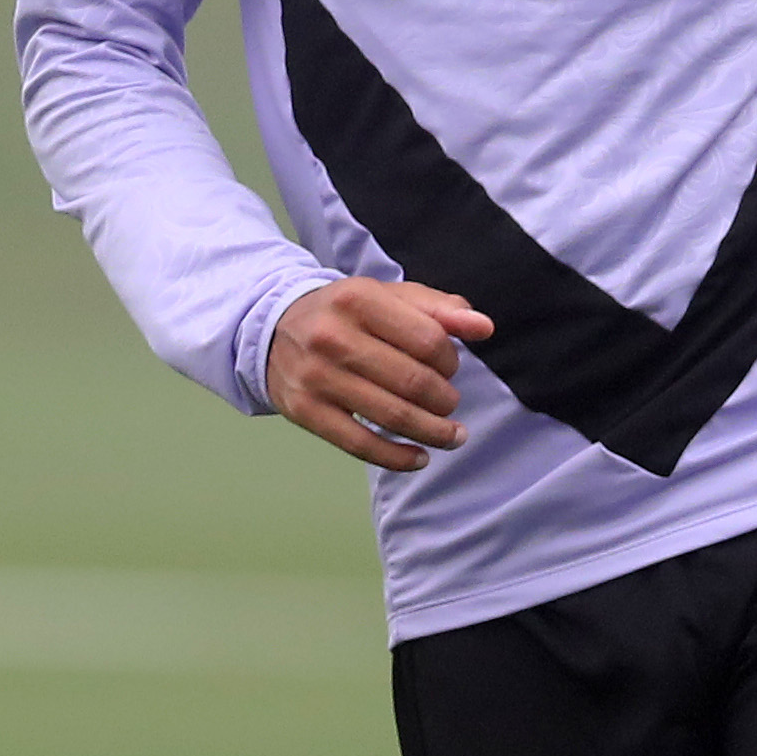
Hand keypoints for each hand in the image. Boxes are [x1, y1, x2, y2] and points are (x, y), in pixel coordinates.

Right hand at [267, 279, 494, 471]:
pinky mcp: (305, 412)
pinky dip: (397, 458)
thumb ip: (438, 308)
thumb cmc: (345, 314)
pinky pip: (360, 445)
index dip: (451, 360)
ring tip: (452, 436)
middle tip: (450, 403)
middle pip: (413, 381)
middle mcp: (333, 337)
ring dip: (433, 432)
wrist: (273, 329)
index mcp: (358, 299)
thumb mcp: (387, 297)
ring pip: (392, 416)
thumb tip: (483, 327)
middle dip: (445, 400)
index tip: (450, 369)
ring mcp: (317, 377)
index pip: (428, 340)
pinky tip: (419, 458)